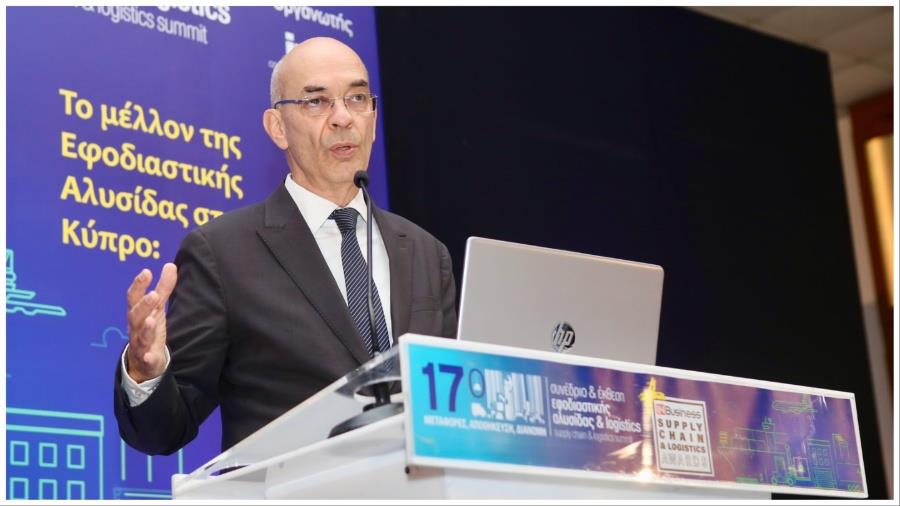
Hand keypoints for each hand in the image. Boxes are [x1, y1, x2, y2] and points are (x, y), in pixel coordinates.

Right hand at [126, 263, 177, 382]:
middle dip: (143, 305)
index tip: (146, 271)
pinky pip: (145, 358)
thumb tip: (170, 264)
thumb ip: (164, 287)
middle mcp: (136, 327)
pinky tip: (149, 355)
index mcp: (138, 313)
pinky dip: (146, 357)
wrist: (142, 361)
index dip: (139, 284)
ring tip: (152, 320)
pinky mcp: (146, 359)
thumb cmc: (149, 328)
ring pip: (140, 336)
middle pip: (135, 315)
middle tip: (154, 295)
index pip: (134, 297)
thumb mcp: (158, 307)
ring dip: (146, 328)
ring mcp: (140, 343)